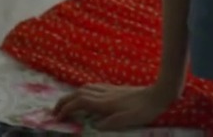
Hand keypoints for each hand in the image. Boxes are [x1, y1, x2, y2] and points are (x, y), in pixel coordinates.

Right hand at [52, 82, 174, 130]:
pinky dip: (83, 91)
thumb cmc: (144, 110)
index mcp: (105, 103)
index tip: (57, 117)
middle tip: (55, 111)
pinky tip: (87, 95)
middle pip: (78, 93)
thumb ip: (109, 123)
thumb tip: (94, 125)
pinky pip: (94, 87)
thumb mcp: (127, 121)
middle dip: (64, 100)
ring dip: (72, 95)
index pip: (80, 102)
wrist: (158, 94)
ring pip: (85, 88)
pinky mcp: (115, 89)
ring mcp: (110, 90)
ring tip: (66, 104)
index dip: (66, 109)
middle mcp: (104, 94)